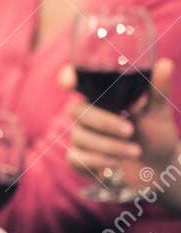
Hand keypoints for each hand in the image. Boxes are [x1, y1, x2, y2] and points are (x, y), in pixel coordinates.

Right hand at [59, 58, 179, 192]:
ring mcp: (81, 137)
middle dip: (104, 122)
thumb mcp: (158, 112)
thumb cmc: (155, 136)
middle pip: (77, 111)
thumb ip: (157, 89)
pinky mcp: (80, 160)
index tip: (70, 83)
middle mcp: (87, 115)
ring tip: (136, 151)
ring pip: (80, 137)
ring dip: (110, 146)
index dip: (67, 78)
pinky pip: (76, 158)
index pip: (76, 81)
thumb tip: (165, 63)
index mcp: (102, 98)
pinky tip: (116, 164)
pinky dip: (97, 161)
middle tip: (130, 131)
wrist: (158, 169)